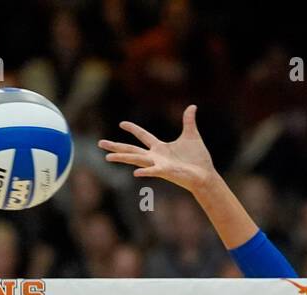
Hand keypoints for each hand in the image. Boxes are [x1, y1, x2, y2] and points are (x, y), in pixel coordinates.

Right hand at [99, 104, 217, 194]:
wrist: (206, 176)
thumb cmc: (198, 159)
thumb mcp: (192, 135)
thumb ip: (188, 121)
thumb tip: (192, 106)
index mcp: (160, 148)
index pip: (143, 136)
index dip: (133, 129)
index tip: (121, 123)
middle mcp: (156, 157)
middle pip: (132, 150)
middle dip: (116, 146)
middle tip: (100, 144)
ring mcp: (159, 165)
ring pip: (137, 159)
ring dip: (122, 157)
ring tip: (108, 157)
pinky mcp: (166, 172)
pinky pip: (153, 171)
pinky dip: (145, 172)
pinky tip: (135, 173)